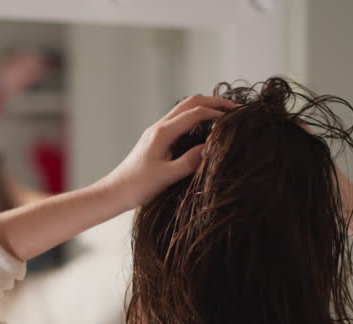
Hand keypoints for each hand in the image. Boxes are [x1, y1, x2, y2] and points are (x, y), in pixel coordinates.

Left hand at [99, 95, 236, 208]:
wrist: (115, 192)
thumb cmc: (138, 186)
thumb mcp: (166, 177)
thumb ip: (189, 162)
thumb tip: (210, 148)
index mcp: (162, 133)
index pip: (195, 113)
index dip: (217, 113)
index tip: (236, 118)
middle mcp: (159, 127)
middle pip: (190, 103)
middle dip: (214, 102)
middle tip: (236, 108)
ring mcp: (157, 131)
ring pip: (184, 109)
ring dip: (205, 107)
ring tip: (225, 114)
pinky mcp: (157, 139)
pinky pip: (180, 120)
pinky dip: (196, 117)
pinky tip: (206, 128)